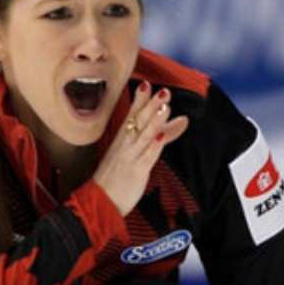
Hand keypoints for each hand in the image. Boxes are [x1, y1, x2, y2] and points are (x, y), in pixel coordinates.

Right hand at [93, 81, 189, 215]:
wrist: (101, 200)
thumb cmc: (118, 174)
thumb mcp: (139, 150)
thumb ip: (162, 133)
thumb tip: (182, 120)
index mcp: (123, 138)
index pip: (132, 115)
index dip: (140, 100)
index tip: (147, 84)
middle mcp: (125, 145)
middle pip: (138, 122)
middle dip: (150, 106)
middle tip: (162, 92)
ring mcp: (130, 157)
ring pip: (143, 136)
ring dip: (154, 122)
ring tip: (164, 108)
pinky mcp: (136, 172)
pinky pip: (145, 158)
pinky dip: (153, 147)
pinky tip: (160, 137)